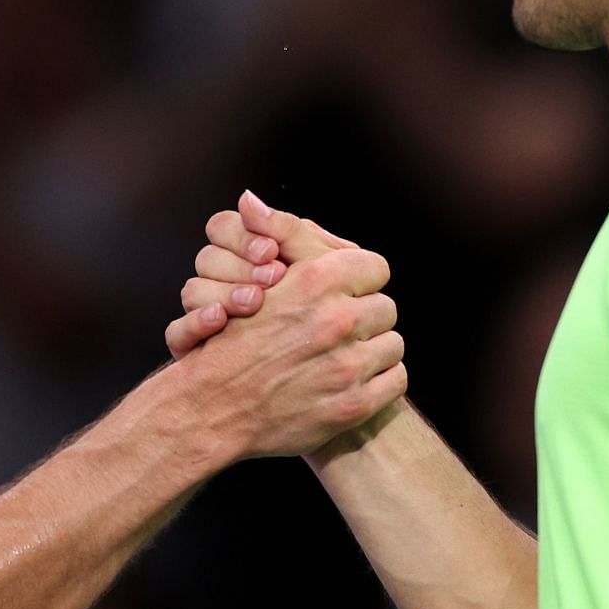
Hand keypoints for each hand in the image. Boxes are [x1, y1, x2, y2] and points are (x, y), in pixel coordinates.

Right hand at [165, 190, 356, 358]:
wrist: (319, 375)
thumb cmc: (327, 316)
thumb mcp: (320, 270)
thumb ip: (293, 233)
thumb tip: (250, 199)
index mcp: (244, 255)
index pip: (222, 227)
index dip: (242, 235)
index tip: (272, 250)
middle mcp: (220, 282)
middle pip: (207, 256)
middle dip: (240, 265)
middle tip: (273, 277)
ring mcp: (204, 315)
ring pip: (192, 290)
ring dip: (224, 293)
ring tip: (255, 302)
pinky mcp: (194, 349)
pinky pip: (176, 332)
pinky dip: (196, 324)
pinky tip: (220, 320)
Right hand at [166, 230, 403, 457]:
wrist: (212, 410)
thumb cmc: (230, 342)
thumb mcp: (249, 280)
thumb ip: (269, 238)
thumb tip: (250, 199)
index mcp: (316, 281)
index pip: (375, 267)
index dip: (359, 279)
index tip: (343, 293)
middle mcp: (336, 321)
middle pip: (386, 307)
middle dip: (365, 317)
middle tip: (338, 329)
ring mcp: (347, 366)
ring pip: (394, 344)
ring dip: (373, 349)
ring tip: (342, 356)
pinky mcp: (354, 404)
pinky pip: (396, 380)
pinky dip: (378, 381)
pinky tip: (350, 381)